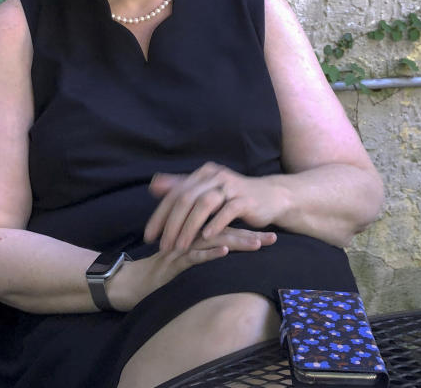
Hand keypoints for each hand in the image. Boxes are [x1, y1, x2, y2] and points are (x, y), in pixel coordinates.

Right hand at [108, 227, 275, 310]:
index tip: (270, 235)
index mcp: (194, 238)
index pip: (224, 230)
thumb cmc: (156, 277)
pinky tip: (224, 251)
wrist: (127, 283)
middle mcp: (189, 239)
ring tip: (257, 244)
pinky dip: (209, 253)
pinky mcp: (172, 263)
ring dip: (236, 241)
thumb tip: (224, 255)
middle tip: (273, 238)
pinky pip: (192, 256)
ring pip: (212, 240)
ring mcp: (181, 250)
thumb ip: (199, 256)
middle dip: (250, 235)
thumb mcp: (182, 265)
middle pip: (224, 232)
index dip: (247, 231)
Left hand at [143, 162, 284, 251]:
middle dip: (171, 224)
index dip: (160, 215)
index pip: (175, 194)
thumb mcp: (207, 189)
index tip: (149, 235)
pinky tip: (205, 238)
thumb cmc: (234, 196)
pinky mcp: (245, 199)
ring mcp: (231, 186)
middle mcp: (215, 176)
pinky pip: (227, 211)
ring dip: (189, 227)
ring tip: (179, 246)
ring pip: (204, 204)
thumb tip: (154, 185)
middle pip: (186, 198)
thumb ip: (181, 186)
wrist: (271, 196)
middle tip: (162, 245)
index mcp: (203, 174)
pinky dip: (215, 224)